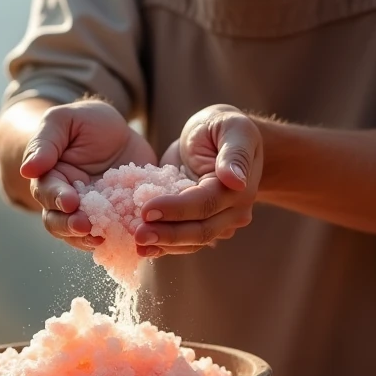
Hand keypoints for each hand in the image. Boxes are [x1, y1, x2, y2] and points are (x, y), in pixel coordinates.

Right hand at [19, 100, 156, 250]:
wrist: (120, 133)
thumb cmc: (86, 122)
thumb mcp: (64, 120)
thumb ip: (45, 142)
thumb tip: (28, 170)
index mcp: (51, 178)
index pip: (47, 193)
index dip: (56, 199)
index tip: (69, 202)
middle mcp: (67, 201)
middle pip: (58, 222)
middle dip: (70, 226)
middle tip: (85, 226)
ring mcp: (91, 213)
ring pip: (82, 235)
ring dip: (89, 239)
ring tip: (102, 238)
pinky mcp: (115, 218)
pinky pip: (112, 234)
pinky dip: (117, 240)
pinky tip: (126, 239)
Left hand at [137, 105, 261, 256]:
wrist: (219, 140)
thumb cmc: (223, 128)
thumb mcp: (232, 128)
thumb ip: (234, 153)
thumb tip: (236, 181)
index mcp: (239, 189)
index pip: (205, 204)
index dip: (176, 209)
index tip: (147, 210)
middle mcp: (233, 212)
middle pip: (200, 231)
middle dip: (168, 235)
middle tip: (137, 235)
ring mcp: (218, 223)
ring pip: (192, 242)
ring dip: (164, 245)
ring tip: (136, 245)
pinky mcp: (200, 225)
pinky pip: (184, 242)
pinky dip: (163, 246)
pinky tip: (141, 248)